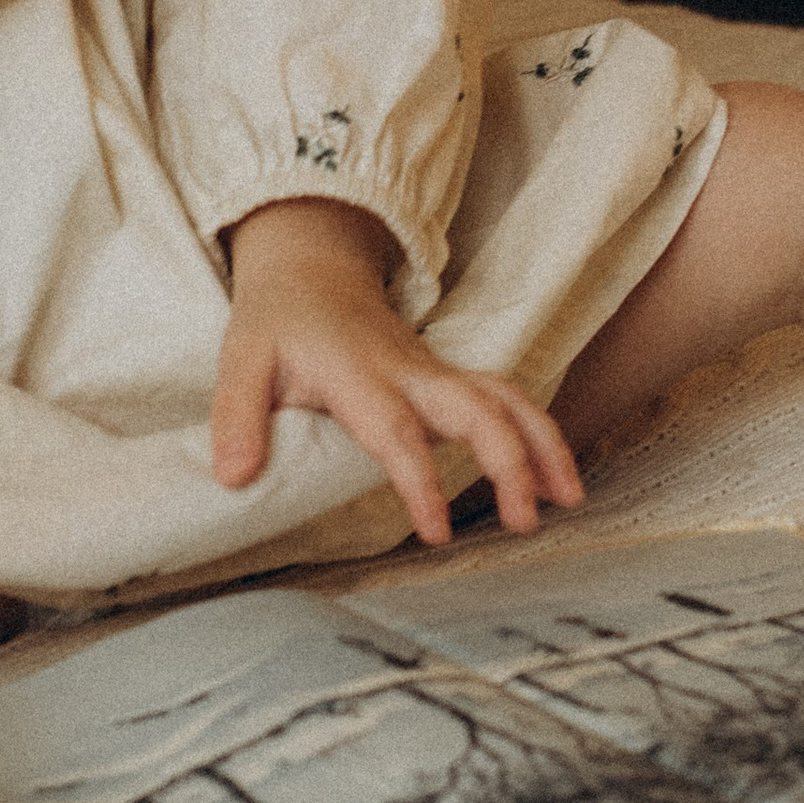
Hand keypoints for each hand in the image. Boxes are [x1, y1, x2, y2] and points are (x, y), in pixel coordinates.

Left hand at [212, 197, 583, 544]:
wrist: (312, 270)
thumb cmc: (278, 322)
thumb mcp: (241, 361)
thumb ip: (236, 418)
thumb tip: (234, 478)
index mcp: (361, 374)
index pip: (398, 432)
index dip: (420, 481)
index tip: (437, 531)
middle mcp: (411, 371)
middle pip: (479, 407)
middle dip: (511, 460)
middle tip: (525, 522)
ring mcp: (436, 373)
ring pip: (507, 397)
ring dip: (543, 443)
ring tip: (568, 499)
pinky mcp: (448, 380)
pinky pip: (505, 400)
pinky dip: (536, 434)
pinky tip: (551, 479)